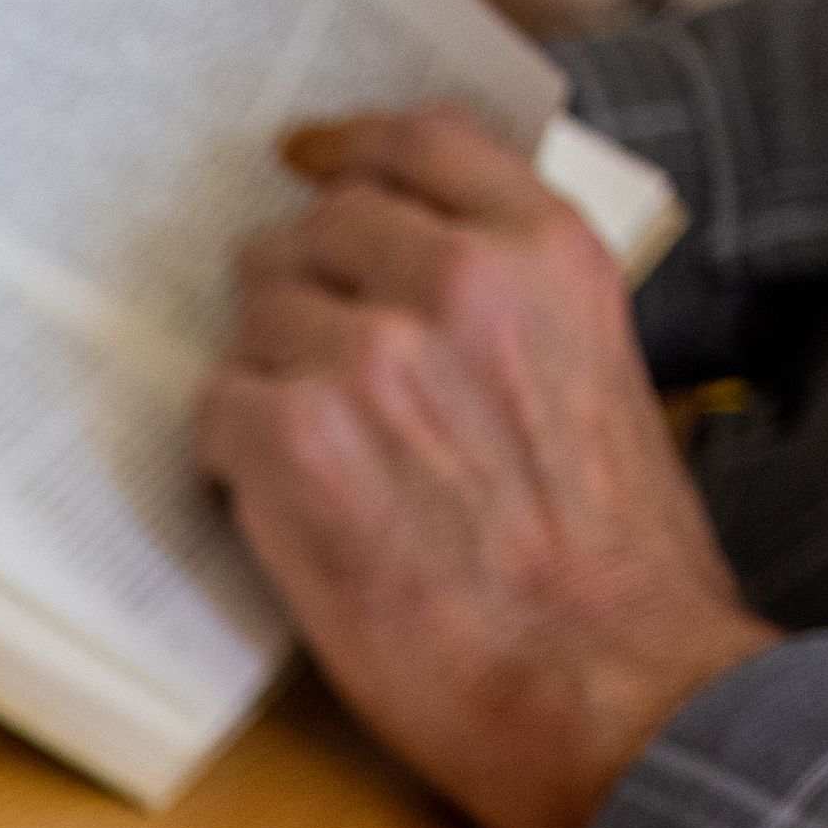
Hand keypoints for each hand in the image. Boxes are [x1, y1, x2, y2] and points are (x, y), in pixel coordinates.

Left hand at [200, 104, 774, 827]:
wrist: (610, 686)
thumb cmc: (612, 566)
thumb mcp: (600, 377)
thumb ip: (515, 306)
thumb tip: (412, 267)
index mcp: (546, 255)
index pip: (417, 141)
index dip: (347, 151)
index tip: (306, 159)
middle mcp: (458, 281)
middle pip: (311, 231)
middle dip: (297, 294)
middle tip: (306, 368)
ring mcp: (368, 355)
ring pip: (255, 321)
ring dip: (265, 381)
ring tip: (318, 462)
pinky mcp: (294, 441)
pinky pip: (215, 409)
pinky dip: (233, 458)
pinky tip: (283, 505)